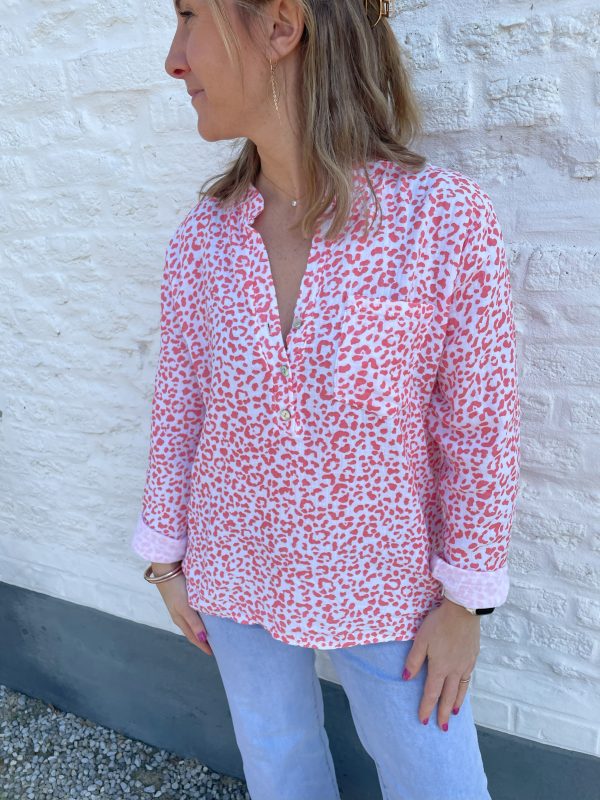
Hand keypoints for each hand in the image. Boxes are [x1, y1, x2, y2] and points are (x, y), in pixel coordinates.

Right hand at [150, 562, 213, 656]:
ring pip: (195, 622)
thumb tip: (203, 639)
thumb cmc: (175, 589)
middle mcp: (181, 615)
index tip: (214, 654)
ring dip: (203, 628)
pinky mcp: (185, 597)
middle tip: (217, 644)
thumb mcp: (184, 606)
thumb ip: (194, 622)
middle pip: (194, 631)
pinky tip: (209, 614)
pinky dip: (202, 617)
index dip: (202, 646)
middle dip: (204, 639)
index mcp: (180, 619)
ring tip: (216, 632)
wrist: (166, 569)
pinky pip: (195, 612)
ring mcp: (182, 606)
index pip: (193, 637)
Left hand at [402, 597, 480, 730]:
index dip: (427, 707)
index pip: (432, 693)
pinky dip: (464, 689)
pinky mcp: (472, 657)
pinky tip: (462, 690)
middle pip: (448, 696)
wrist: (463, 611)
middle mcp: (454, 670)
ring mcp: (465, 664)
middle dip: (443, 713)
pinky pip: (467, 679)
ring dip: (455, 703)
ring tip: (453, 714)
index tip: (423, 720)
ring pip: (460, 690)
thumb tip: (405, 678)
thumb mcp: (421, 639)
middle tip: (442, 728)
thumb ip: (414, 660)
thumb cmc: (439, 623)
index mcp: (440, 667)